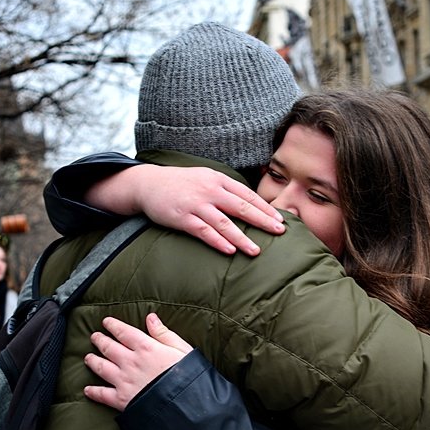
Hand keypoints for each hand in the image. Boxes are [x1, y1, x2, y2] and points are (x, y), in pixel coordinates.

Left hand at [84, 313, 192, 411]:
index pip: (124, 332)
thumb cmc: (188, 376)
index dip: (113, 326)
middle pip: (109, 348)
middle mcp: (131, 362)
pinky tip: (87, 389)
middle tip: (94, 336)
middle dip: (100, 340)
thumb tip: (151, 318)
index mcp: (146, 347)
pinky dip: (93, 392)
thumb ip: (163, 333)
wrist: (184, 404)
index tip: (106, 322)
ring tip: (88, 357)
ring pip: (101, 368)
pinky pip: (102, 394)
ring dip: (93, 361)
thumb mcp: (181, 349)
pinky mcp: (121, 399)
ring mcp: (123, 381)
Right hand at [87, 164, 284, 255]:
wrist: (148, 183)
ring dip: (241, 237)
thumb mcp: (206, 178)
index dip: (265, 208)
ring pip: (224, 222)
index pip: (247, 195)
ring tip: (256, 250)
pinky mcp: (182, 217)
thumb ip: (226, 189)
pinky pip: (203, 231)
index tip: (280, 220)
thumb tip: (250, 205)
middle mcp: (210, 190)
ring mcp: (196, 204)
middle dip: (262, 220)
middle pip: (241, 207)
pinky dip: (217, 241)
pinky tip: (230, 250)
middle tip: (279, 232)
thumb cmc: (182, 184)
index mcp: (219, 180)